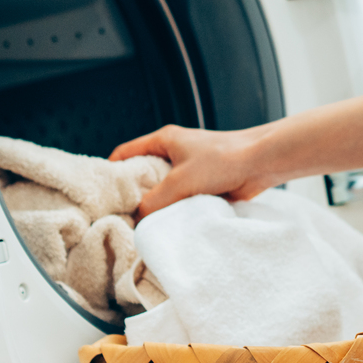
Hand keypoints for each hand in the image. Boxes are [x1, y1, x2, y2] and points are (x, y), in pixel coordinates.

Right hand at [111, 124, 273, 218]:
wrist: (260, 163)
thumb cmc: (224, 158)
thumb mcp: (180, 181)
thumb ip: (154, 201)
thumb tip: (139, 219)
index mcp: (164, 140)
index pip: (126, 153)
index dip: (112, 171)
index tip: (102, 193)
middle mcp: (175, 152)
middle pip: (143, 174)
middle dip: (135, 194)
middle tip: (124, 214)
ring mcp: (189, 168)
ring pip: (163, 189)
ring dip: (159, 204)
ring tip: (147, 222)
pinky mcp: (203, 183)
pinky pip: (181, 199)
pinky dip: (176, 209)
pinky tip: (171, 222)